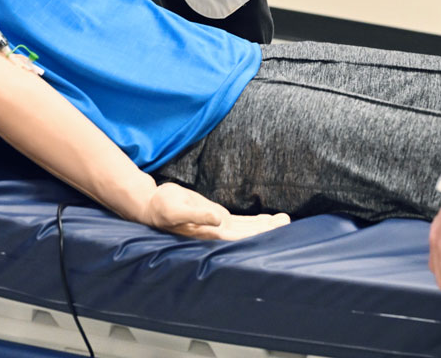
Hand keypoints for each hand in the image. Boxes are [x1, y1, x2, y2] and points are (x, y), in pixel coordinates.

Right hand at [140, 182, 289, 240]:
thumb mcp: (177, 209)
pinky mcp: (216, 217)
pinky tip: (267, 219)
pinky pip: (240, 221)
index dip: (259, 234)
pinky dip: (254, 220)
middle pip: (249, 233)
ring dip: (265, 225)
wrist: (153, 204)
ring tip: (284, 220)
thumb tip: (220, 220)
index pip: (241, 236)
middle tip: (288, 222)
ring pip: (247, 228)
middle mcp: (217, 232)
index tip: (276, 229)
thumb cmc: (162, 207)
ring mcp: (218, 225)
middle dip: (268, 229)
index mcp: (211, 233)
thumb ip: (198, 215)